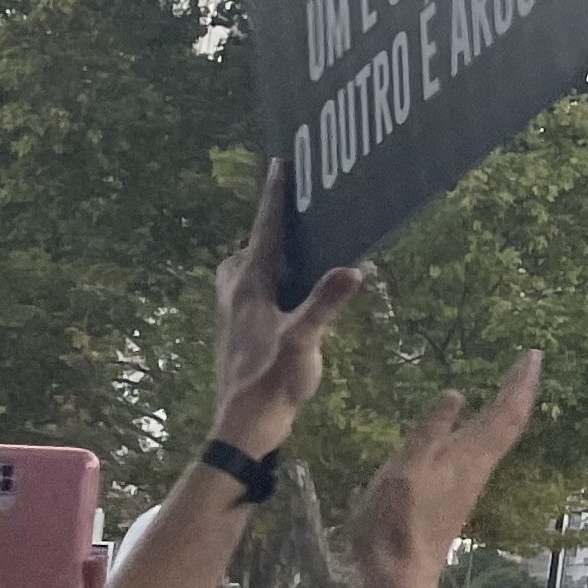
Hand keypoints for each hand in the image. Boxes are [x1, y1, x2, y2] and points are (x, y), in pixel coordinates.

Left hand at [213, 161, 365, 458]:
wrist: (243, 425)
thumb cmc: (273, 382)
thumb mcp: (305, 342)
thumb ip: (327, 304)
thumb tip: (354, 267)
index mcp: (250, 286)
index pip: (265, 231)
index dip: (275, 197)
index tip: (280, 163)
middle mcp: (235, 292)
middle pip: (251, 245)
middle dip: (270, 224)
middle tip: (294, 207)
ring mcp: (232, 311)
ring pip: (244, 268)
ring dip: (265, 253)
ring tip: (292, 249)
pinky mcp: (237, 329)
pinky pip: (248, 288)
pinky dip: (265, 277)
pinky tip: (285, 293)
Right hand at [348, 355, 540, 587]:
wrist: (400, 575)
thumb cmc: (393, 523)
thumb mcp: (404, 471)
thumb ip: (429, 433)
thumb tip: (458, 394)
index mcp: (467, 457)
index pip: (504, 412)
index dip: (520, 383)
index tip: (534, 355)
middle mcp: (477, 467)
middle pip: (509, 422)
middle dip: (521, 389)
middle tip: (531, 361)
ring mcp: (469, 481)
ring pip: (500, 436)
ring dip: (510, 407)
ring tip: (513, 385)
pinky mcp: (458, 493)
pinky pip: (485, 449)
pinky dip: (492, 427)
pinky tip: (482, 427)